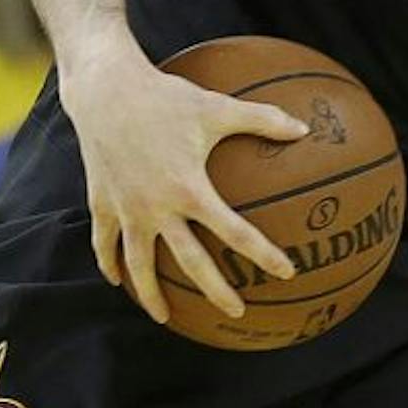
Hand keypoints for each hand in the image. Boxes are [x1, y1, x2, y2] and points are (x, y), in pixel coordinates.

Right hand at [61, 43, 307, 324]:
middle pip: (189, 263)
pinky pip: (104, 244)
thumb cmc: (166, 97)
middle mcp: (157, 207)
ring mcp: (127, 210)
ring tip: (165, 317)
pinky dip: (110, 265)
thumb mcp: (218, 106)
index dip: (263, 254)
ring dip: (151, 295)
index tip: (286, 272)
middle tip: (237, 312)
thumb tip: (305, 129)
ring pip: (139, 265)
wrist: (105, 90)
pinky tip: (118, 281)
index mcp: (190, 188)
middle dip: (215, 292)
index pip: (234, 232)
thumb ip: (263, 120)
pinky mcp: (102, 204)